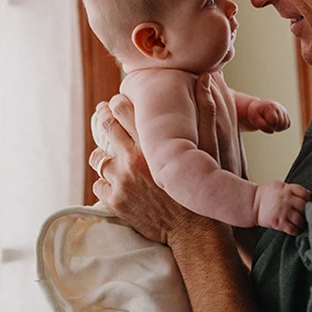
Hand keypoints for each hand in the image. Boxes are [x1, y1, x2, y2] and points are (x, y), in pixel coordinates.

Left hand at [89, 93, 214, 244]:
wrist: (197, 234)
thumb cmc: (206, 186)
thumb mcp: (213, 146)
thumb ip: (207, 111)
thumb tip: (204, 78)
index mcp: (151, 143)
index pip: (123, 110)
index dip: (118, 103)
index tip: (118, 101)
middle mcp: (132, 161)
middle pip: (106, 128)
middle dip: (104, 117)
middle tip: (104, 112)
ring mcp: (121, 183)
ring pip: (98, 158)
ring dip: (102, 152)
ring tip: (107, 151)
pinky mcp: (115, 203)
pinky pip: (98, 185)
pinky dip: (104, 180)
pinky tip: (112, 179)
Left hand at [246, 99, 290, 132]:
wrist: (258, 108)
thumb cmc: (255, 113)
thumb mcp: (254, 118)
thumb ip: (262, 125)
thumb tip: (272, 131)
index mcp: (270, 107)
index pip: (274, 121)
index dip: (269, 126)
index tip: (264, 123)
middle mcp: (279, 107)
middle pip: (281, 123)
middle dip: (273, 127)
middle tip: (266, 123)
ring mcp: (283, 110)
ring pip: (286, 125)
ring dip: (278, 128)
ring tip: (270, 124)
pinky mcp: (286, 114)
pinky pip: (288, 125)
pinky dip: (282, 127)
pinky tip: (275, 124)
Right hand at [255, 181, 309, 235]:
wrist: (251, 203)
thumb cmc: (265, 194)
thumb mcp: (278, 186)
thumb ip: (292, 189)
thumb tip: (308, 194)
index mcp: (286, 189)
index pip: (304, 193)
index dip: (307, 198)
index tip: (307, 202)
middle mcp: (286, 200)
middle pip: (304, 207)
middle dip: (306, 212)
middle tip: (305, 215)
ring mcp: (282, 211)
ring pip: (300, 220)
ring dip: (302, 223)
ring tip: (301, 224)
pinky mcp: (278, 222)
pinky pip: (292, 229)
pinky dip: (295, 230)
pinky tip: (294, 229)